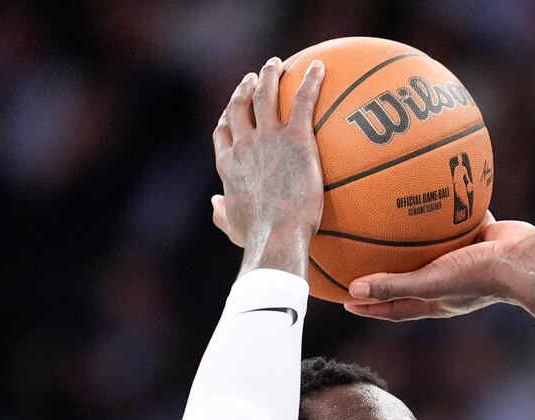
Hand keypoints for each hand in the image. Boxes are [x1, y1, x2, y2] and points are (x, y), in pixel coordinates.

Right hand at [211, 57, 324, 274]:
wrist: (276, 235)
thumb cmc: (258, 239)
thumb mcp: (234, 229)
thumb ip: (222, 214)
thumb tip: (214, 204)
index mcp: (229, 165)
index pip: (223, 133)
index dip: (227, 117)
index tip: (232, 109)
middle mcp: (244, 145)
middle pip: (240, 107)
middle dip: (245, 88)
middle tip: (254, 77)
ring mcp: (268, 138)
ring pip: (265, 95)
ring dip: (270, 75)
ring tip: (277, 64)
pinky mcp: (295, 137)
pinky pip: (303, 100)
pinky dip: (310, 80)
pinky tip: (320, 67)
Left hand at [342, 216, 534, 320]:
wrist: (526, 260)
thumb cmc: (479, 278)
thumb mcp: (431, 283)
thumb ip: (393, 286)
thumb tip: (352, 290)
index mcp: (434, 300)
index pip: (394, 307)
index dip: (370, 306)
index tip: (345, 300)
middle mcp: (446, 282)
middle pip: (408, 278)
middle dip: (385, 271)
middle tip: (359, 257)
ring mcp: (463, 260)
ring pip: (430, 248)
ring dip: (413, 238)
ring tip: (391, 218)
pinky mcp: (478, 237)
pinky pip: (453, 222)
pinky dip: (441, 209)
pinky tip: (428, 187)